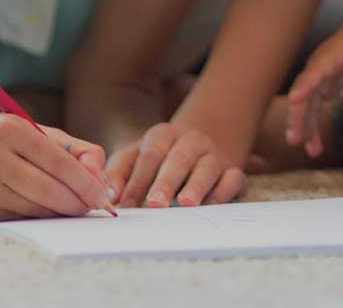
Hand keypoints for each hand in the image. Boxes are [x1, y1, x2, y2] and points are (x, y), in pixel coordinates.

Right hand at [0, 109, 113, 221]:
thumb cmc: (4, 137)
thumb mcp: (40, 132)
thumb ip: (78, 151)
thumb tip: (100, 181)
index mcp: (10, 130)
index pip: (58, 162)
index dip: (85, 182)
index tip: (101, 195)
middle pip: (47, 190)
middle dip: (76, 202)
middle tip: (94, 207)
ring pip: (33, 208)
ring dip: (60, 212)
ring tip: (74, 207)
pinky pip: (17, 218)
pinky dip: (38, 217)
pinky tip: (48, 211)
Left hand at [107, 121, 246, 208]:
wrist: (198, 144)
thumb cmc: (158, 158)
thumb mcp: (134, 156)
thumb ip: (118, 173)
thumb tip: (109, 197)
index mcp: (163, 135)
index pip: (150, 155)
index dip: (137, 180)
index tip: (126, 205)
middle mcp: (191, 141)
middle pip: (178, 159)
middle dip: (166, 182)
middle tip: (155, 204)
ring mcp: (214, 155)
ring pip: (207, 168)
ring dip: (197, 186)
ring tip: (187, 204)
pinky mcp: (233, 170)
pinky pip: (233, 179)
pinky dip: (223, 192)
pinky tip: (210, 206)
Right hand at [282, 4, 342, 157]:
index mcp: (334, 53)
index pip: (317, 69)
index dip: (306, 83)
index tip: (294, 100)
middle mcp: (321, 65)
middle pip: (305, 92)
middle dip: (298, 115)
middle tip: (295, 140)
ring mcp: (321, 75)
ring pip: (307, 104)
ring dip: (306, 127)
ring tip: (311, 152)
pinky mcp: (324, 84)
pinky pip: (313, 107)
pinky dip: (312, 125)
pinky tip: (314, 146)